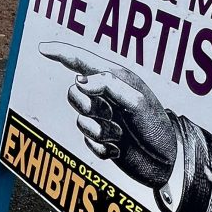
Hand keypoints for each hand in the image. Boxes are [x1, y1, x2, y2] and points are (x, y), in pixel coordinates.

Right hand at [39, 43, 176, 188]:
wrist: (169, 163)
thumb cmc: (157, 127)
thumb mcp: (137, 101)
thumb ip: (108, 85)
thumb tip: (79, 80)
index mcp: (115, 79)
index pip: (82, 61)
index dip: (61, 53)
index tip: (42, 48)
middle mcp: (106, 96)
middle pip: (74, 93)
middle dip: (90, 107)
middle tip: (113, 115)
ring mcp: (103, 118)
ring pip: (79, 119)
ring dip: (100, 130)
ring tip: (121, 135)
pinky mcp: (102, 140)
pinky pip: (87, 142)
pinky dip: (102, 148)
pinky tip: (119, 150)